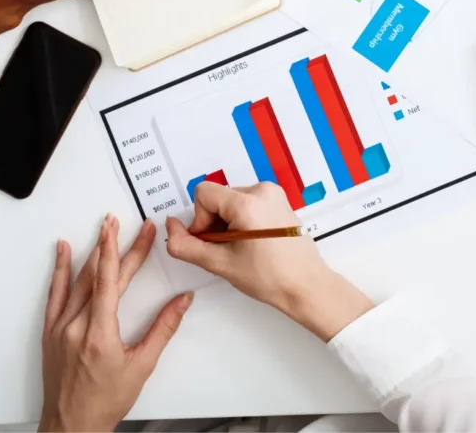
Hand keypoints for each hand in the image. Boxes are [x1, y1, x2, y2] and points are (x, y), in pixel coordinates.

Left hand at [40, 217, 191, 432]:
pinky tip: (64, 253)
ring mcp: (60, 328)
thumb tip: (181, 302)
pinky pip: (55, 294)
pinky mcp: (50, 333)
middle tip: (129, 225)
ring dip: (92, 252)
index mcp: (98, 334)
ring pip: (77, 281)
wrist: (71, 426)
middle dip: (116, 246)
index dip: (124, 251)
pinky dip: (61, 271)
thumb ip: (163, 329)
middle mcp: (75, 327)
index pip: (112, 280)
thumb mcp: (141, 366)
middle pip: (98, 276)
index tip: (134, 230)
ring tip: (102, 229)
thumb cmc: (104, 402)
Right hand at [166, 182, 373, 341]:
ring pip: (231, 201)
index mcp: (248, 202)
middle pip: (218, 197)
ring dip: (227, 223)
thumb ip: (186, 245)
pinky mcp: (279, 202)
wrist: (306, 285)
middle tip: (225, 250)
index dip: (199, 219)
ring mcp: (274, 195)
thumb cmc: (269, 277)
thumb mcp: (220, 263)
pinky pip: (248, 204)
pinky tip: (251, 244)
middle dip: (213, 223)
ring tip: (240, 249)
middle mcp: (263, 191)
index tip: (211, 241)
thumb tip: (170, 227)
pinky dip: (241, 221)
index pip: (204, 193)